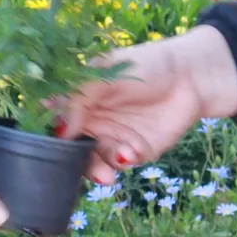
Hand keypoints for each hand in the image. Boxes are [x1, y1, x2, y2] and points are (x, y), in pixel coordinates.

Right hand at [61, 26, 236, 177]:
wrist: (192, 79)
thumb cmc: (146, 66)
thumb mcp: (107, 76)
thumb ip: (79, 99)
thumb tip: (58, 130)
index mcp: (77, 97)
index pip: (51, 119)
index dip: (45, 133)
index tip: (44, 145)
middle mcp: (89, 120)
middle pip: (66, 148)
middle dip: (68, 162)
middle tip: (74, 169)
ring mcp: (110, 137)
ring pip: (90, 161)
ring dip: (95, 169)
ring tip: (109, 170)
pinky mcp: (132, 152)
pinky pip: (118, 164)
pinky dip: (121, 163)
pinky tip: (131, 154)